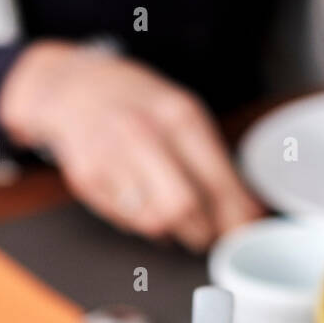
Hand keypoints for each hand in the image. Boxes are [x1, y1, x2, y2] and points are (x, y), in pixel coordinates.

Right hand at [0, 41, 262, 248]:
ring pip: (155, 222)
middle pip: (185, 208)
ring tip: (177, 222)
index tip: (240, 234)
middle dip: (202, 233)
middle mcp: (143, 134)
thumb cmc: (136, 103)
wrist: (73, 87)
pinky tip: (144, 205)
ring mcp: (111, 157)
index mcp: (178, 115)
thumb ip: (216, 163)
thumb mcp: (182, 115)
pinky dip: (142, 223)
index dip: (233, 218)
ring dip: (173, 232)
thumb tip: (250, 213)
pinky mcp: (87, 179)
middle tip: (207, 234)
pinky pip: (127, 221)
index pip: (216, 181)